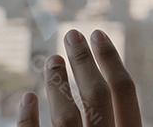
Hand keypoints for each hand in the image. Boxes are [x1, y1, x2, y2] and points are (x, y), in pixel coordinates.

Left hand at [17, 28, 141, 126]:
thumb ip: (123, 122)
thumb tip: (117, 92)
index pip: (124, 92)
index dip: (112, 60)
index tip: (98, 34)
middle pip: (96, 96)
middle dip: (84, 61)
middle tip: (72, 34)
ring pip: (66, 117)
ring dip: (57, 83)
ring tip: (52, 60)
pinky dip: (29, 118)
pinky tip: (28, 98)